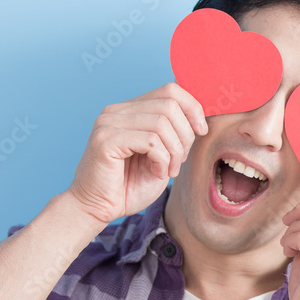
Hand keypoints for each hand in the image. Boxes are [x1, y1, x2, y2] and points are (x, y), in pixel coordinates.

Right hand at [67, 82, 206, 224]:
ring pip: (162, 123)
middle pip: (169, 105)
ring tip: (168, 170)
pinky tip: (156, 172)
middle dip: (185, 135)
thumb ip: (174, 133)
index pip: (170, 90)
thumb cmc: (129, 185)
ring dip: (174, 151)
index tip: (201, 131)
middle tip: (178, 161)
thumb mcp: (161, 155)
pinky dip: (161, 159)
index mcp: (130, 110)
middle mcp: (117, 110)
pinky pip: (150, 140)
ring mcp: (108, 122)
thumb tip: (200, 118)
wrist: (97, 209)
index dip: (193, 108)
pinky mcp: (105, 139)